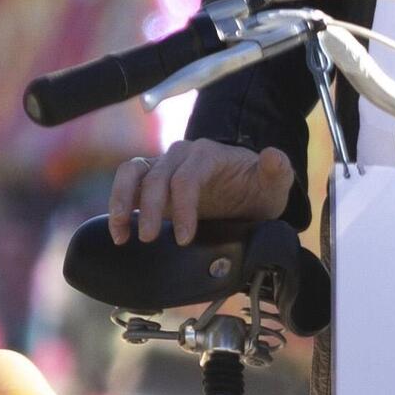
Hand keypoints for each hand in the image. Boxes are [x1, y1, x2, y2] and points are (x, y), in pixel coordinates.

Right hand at [107, 142, 295, 245]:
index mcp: (208, 155)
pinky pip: (127, 184)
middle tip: (148, 239)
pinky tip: (118, 233)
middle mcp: (181, 156)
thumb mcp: (274, 185)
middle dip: (149, 208)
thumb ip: (277, 171)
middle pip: (156, 176)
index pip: (187, 177)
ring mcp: (164, 168)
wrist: (246, 194)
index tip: (184, 238)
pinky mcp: (152, 183)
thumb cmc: (257, 190)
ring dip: (121, 200)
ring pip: (132, 172)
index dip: (182, 207)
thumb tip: (273, 157)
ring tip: (121, 233)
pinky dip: (117, 204)